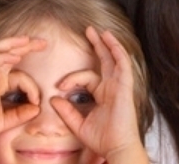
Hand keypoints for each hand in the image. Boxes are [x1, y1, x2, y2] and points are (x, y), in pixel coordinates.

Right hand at [0, 37, 45, 143]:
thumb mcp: (6, 121)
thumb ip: (21, 114)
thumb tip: (38, 109)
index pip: (21, 76)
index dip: (33, 88)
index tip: (37, 103)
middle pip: (9, 52)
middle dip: (27, 46)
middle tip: (43, 42)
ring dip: (13, 43)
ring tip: (27, 39)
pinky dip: (4, 56)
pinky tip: (16, 56)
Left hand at [51, 27, 142, 160]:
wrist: (117, 148)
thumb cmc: (103, 139)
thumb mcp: (78, 124)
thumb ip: (66, 112)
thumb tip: (53, 99)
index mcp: (103, 95)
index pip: (87, 77)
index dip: (71, 79)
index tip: (59, 87)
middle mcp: (113, 87)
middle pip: (105, 60)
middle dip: (97, 45)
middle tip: (88, 30)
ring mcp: (120, 86)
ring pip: (115, 58)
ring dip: (108, 44)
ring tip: (100, 31)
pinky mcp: (125, 86)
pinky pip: (123, 64)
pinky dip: (117, 51)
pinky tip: (110, 41)